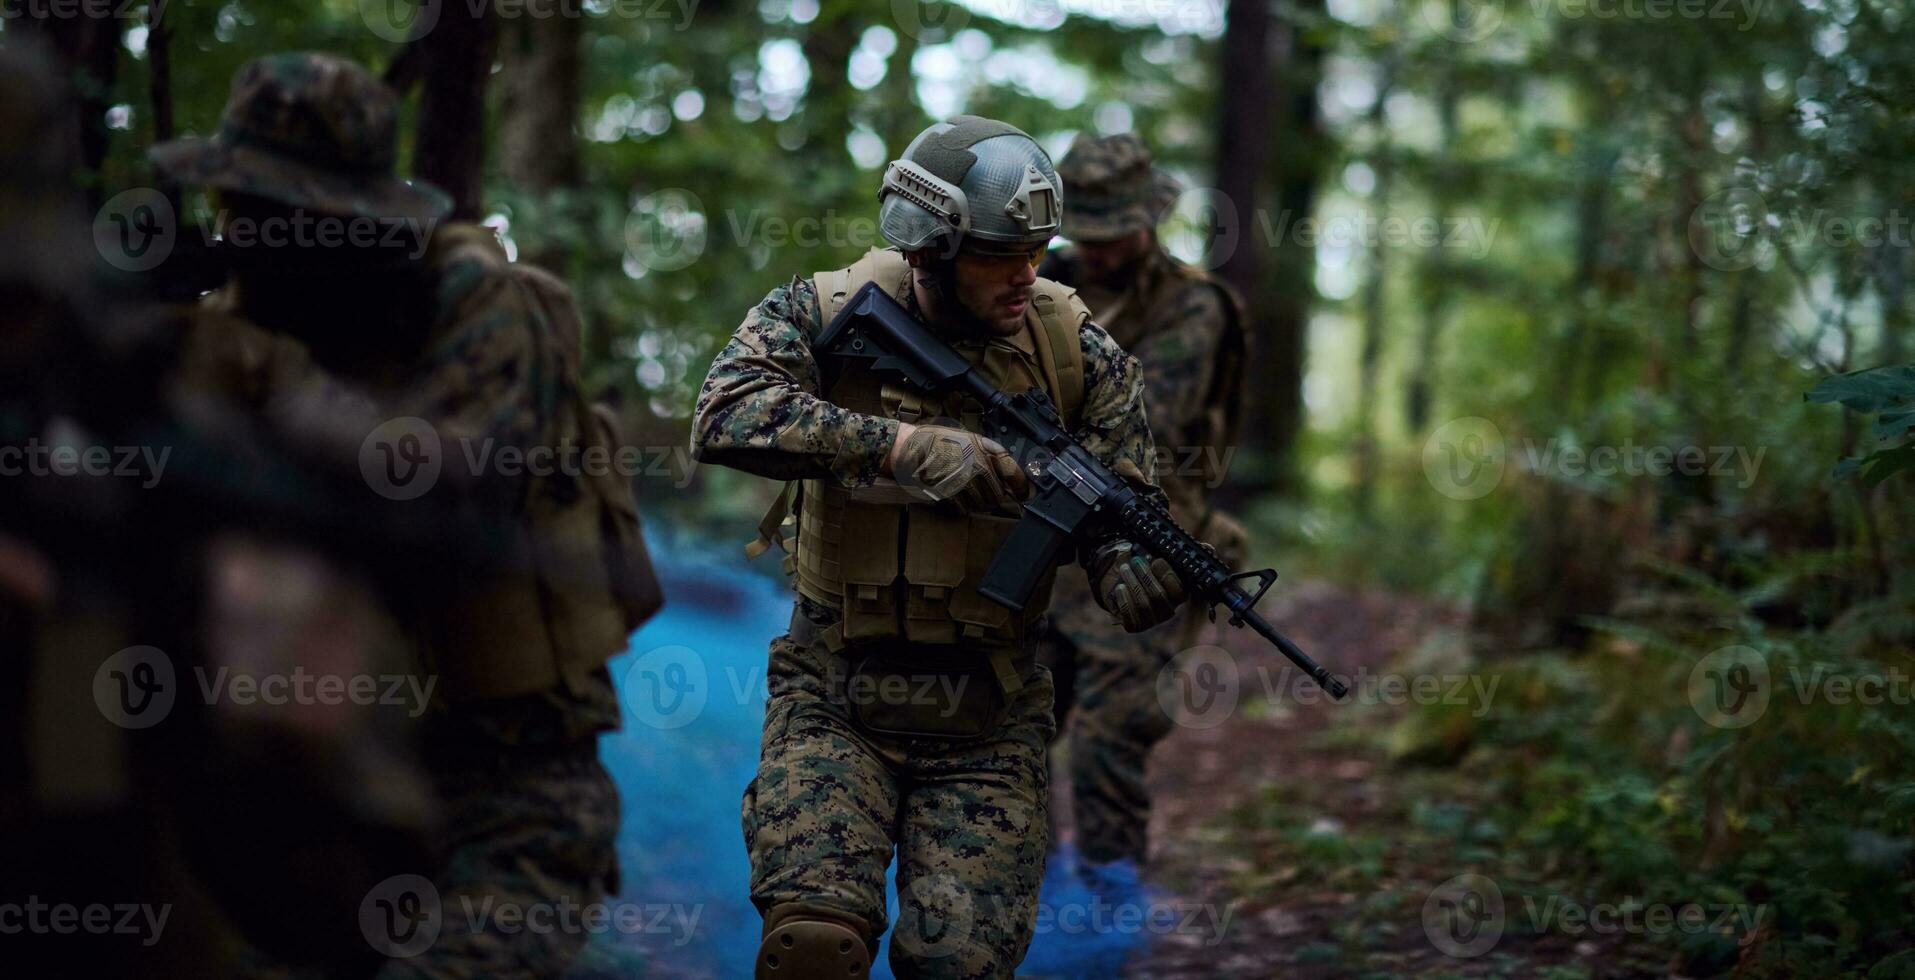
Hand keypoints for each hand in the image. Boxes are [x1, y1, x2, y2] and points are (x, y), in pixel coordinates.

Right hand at [886, 423, 1030, 513]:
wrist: (906, 447)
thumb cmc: (934, 440)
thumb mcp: (965, 437)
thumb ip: (986, 453)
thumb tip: (1006, 473)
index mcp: (983, 446)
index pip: (1012, 469)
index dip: (1021, 484)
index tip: (1025, 493)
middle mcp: (977, 464)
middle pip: (998, 493)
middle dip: (993, 496)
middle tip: (982, 492)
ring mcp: (963, 480)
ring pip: (982, 504)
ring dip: (977, 502)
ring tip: (963, 490)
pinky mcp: (950, 494)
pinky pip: (963, 509)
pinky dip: (960, 507)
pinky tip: (952, 494)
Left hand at [1091, 541, 1187, 632]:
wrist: (1124, 580)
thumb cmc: (1147, 567)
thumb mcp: (1163, 556)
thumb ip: (1183, 553)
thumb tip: (1208, 548)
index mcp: (1180, 593)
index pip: (1179, 590)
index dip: (1167, 575)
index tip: (1156, 560)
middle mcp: (1169, 609)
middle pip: (1158, 596)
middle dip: (1145, 576)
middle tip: (1135, 561)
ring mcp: (1153, 619)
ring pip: (1143, 604)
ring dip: (1132, 583)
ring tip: (1125, 569)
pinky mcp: (1136, 625)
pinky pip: (1130, 617)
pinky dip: (1124, 600)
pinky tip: (1120, 587)